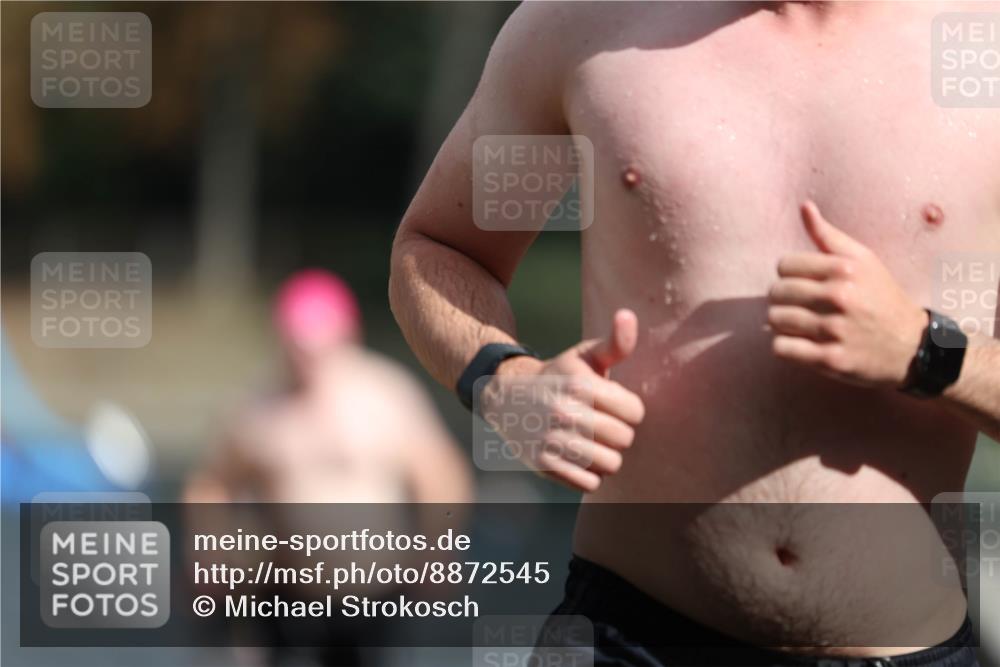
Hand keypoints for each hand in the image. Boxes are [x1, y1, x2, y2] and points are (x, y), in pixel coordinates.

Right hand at [481, 309, 644, 491]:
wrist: (508, 397)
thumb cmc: (560, 376)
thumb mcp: (585, 356)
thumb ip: (615, 342)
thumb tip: (628, 315)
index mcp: (579, 385)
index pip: (636, 412)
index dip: (629, 409)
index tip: (612, 403)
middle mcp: (564, 413)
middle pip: (624, 439)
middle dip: (618, 432)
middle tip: (599, 422)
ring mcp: (551, 441)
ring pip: (610, 464)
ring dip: (605, 455)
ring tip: (590, 440)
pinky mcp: (543, 465)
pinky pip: (590, 484)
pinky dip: (589, 474)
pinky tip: (577, 456)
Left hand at [768, 201, 928, 387]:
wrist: (912, 346)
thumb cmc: (881, 297)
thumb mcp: (863, 260)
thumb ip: (829, 235)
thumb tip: (804, 206)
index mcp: (845, 269)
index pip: (784, 265)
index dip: (789, 274)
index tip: (803, 283)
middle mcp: (840, 297)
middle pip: (776, 292)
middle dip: (782, 299)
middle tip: (798, 305)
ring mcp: (835, 330)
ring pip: (775, 320)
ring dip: (781, 323)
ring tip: (799, 324)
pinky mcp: (830, 360)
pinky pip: (782, 348)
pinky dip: (785, 346)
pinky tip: (799, 343)